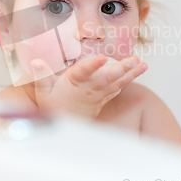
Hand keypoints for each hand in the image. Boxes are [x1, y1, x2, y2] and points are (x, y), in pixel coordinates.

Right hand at [30, 55, 146, 118]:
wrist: (65, 123)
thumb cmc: (53, 104)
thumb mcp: (43, 91)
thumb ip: (41, 75)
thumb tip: (36, 62)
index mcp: (74, 83)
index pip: (83, 72)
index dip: (92, 66)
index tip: (102, 58)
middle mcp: (89, 88)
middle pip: (107, 78)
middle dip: (121, 69)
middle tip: (135, 59)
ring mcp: (99, 93)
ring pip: (117, 83)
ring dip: (131, 74)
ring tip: (143, 64)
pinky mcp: (104, 97)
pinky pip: (118, 88)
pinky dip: (129, 80)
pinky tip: (138, 71)